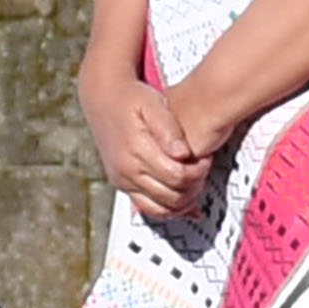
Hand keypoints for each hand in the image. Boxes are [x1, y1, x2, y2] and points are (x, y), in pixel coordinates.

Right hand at [79, 56, 209, 219]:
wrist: (103, 97)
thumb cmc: (132, 98)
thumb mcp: (154, 104)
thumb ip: (169, 129)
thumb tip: (182, 153)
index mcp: (137, 150)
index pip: (177, 176)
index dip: (198, 172)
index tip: (205, 159)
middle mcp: (126, 170)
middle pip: (171, 196)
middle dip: (193, 187)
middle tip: (201, 170)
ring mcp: (122, 180)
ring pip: (159, 209)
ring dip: (182, 203)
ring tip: (193, 183)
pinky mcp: (121, 184)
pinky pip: (147, 208)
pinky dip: (167, 208)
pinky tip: (181, 198)